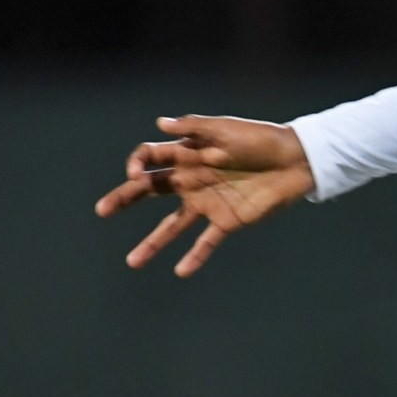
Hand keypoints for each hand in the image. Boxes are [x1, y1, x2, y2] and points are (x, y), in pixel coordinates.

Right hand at [95, 115, 314, 275]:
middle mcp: (191, 180)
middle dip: (124, 198)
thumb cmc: (259, 138)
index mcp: (187, 154)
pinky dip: (194, 257)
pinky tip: (180, 272)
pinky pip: (206, 242)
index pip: (150, 159)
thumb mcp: (225, 129)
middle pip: (150, 191)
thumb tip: (159, 124)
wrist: (294, 160)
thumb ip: (193, 127)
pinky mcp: (227, 220)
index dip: (138, 164)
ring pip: (172, 227)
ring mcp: (207, 202)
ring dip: (152, 244)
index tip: (136, 172)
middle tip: (102, 210)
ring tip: (133, 262)